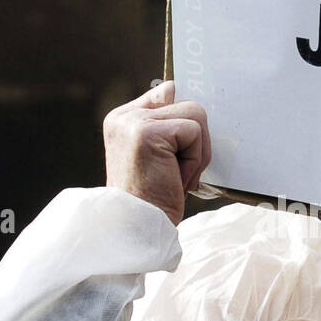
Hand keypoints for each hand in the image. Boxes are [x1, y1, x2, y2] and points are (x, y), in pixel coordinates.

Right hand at [103, 81, 210, 225]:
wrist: (138, 228)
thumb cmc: (152, 199)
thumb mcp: (158, 158)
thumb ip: (167, 127)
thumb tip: (178, 92)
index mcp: (123, 120)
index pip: (167, 93)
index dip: (185, 120)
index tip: (181, 148)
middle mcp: (124, 117)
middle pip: (188, 104)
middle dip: (196, 142)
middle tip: (178, 172)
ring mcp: (133, 122)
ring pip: (195, 114)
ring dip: (197, 152)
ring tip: (177, 175)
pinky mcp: (147, 132)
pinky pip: (193, 131)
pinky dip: (195, 159)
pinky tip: (176, 178)